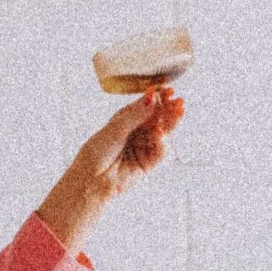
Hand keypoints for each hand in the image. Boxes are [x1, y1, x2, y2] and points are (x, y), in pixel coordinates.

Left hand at [36, 87, 184, 254]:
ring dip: (171, 123)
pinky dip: (162, 142)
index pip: (147, 104)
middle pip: (158, 118)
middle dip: (170, 109)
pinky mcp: (148, 163)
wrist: (92, 179)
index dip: (159, 97)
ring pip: (163, 132)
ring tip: (178, 113)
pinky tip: (160, 135)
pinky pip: (160, 151)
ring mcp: (144, 146)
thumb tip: (152, 99)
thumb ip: (136, 114)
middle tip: (179, 102)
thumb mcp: (116, 128)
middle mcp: (137, 131)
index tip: (169, 90)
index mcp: (127, 118)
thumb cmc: (96, 152)